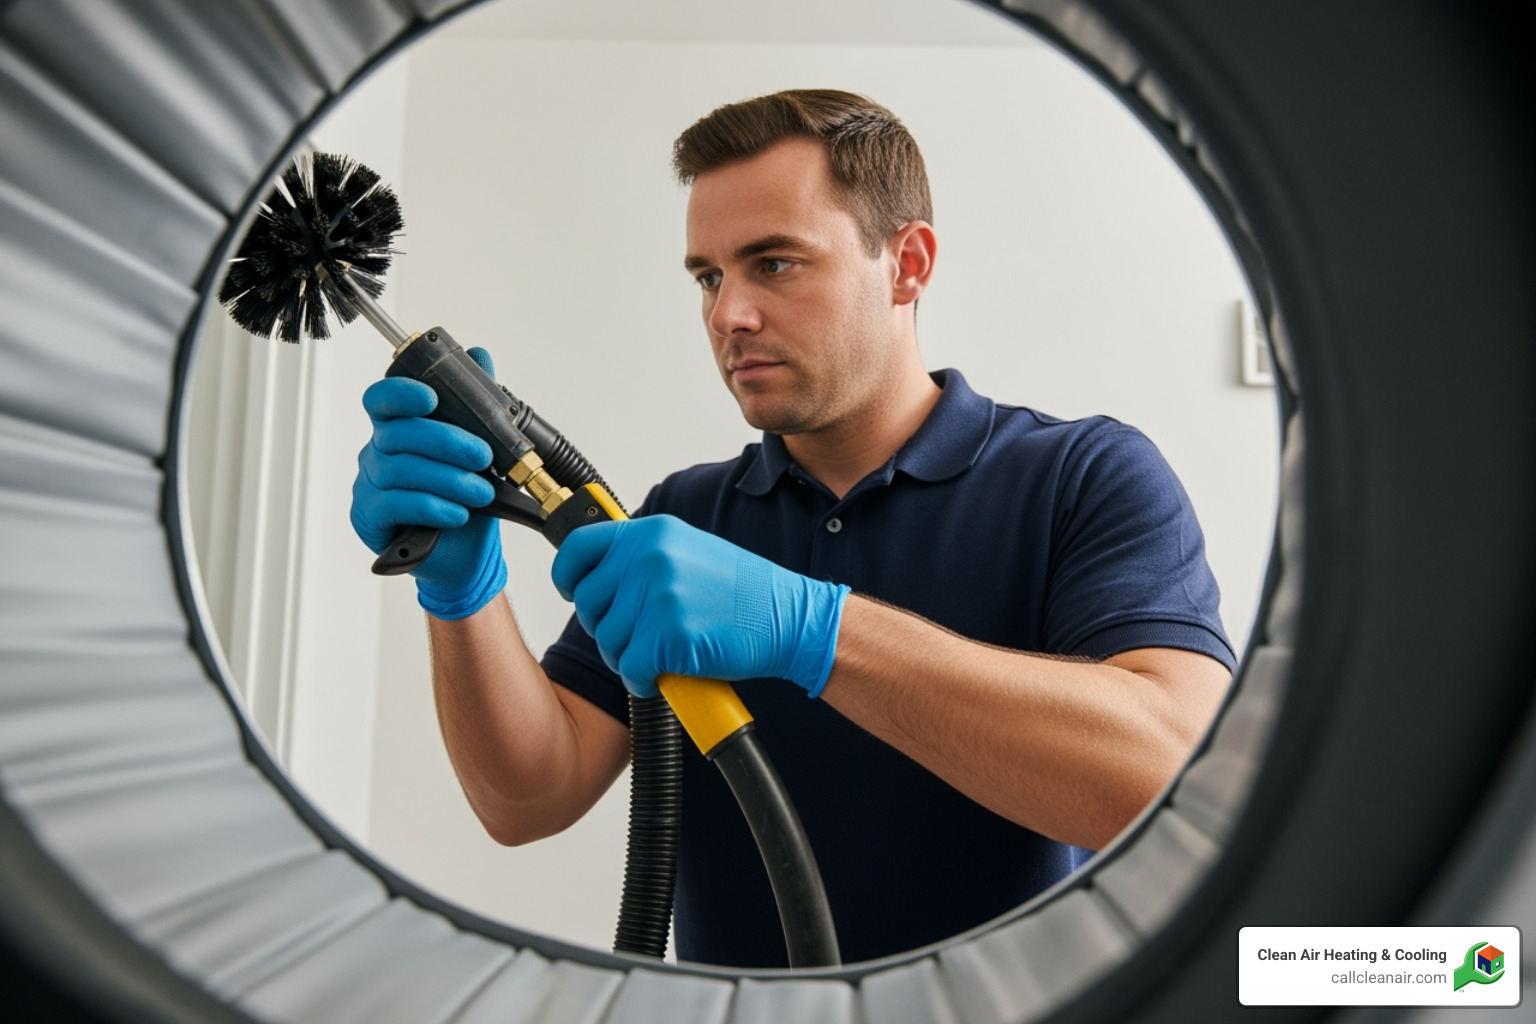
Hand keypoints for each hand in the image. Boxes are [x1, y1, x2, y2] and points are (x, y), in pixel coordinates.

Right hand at [351, 347, 506, 618]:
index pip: (382, 400)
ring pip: (400, 470)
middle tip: (483, 456)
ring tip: (482, 492)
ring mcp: (369, 484)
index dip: (400, 393)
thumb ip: (476, 404)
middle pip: (397, 434)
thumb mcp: (480, 451)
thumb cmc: (466, 498)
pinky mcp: (370, 518)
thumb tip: (479, 356)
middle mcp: (377, 452)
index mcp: (399, 428)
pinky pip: (396, 504)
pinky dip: (432, 506)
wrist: (467, 552)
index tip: (431, 398)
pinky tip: (457, 513)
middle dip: (446, 442)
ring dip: (448, 479)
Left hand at [551, 515, 849, 698]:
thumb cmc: (743, 594)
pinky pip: (630, 669)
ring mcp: (659, 595)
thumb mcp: (689, 552)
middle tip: (642, 635)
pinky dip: (644, 680)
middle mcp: (649, 558)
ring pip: (608, 641)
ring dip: (629, 656)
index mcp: (651, 533)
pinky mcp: (668, 635)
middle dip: (609, 627)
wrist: (789, 618)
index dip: (568, 576)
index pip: (578, 548)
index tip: (574, 591)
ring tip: (664, 651)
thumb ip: (644, 557)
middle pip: (588, 603)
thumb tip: (598, 574)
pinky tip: (668, 672)